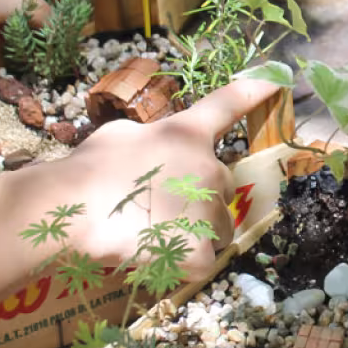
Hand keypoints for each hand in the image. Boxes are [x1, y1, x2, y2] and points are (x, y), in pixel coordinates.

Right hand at [46, 79, 280, 277]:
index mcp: (187, 134)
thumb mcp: (120, 135)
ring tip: (156, 234)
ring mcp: (208, 211)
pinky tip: (153, 257)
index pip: (228, 104)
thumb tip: (155, 146)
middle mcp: (209, 169)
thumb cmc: (86, 169)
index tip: (278, 82)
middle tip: (160, 208)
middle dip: (200, 198)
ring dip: (197, 232)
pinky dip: (182, 265)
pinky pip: (202, 261)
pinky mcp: (200, 251)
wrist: (70, 211)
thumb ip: (151, 137)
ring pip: (218, 227)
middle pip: (222, 187)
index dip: (255, 90)